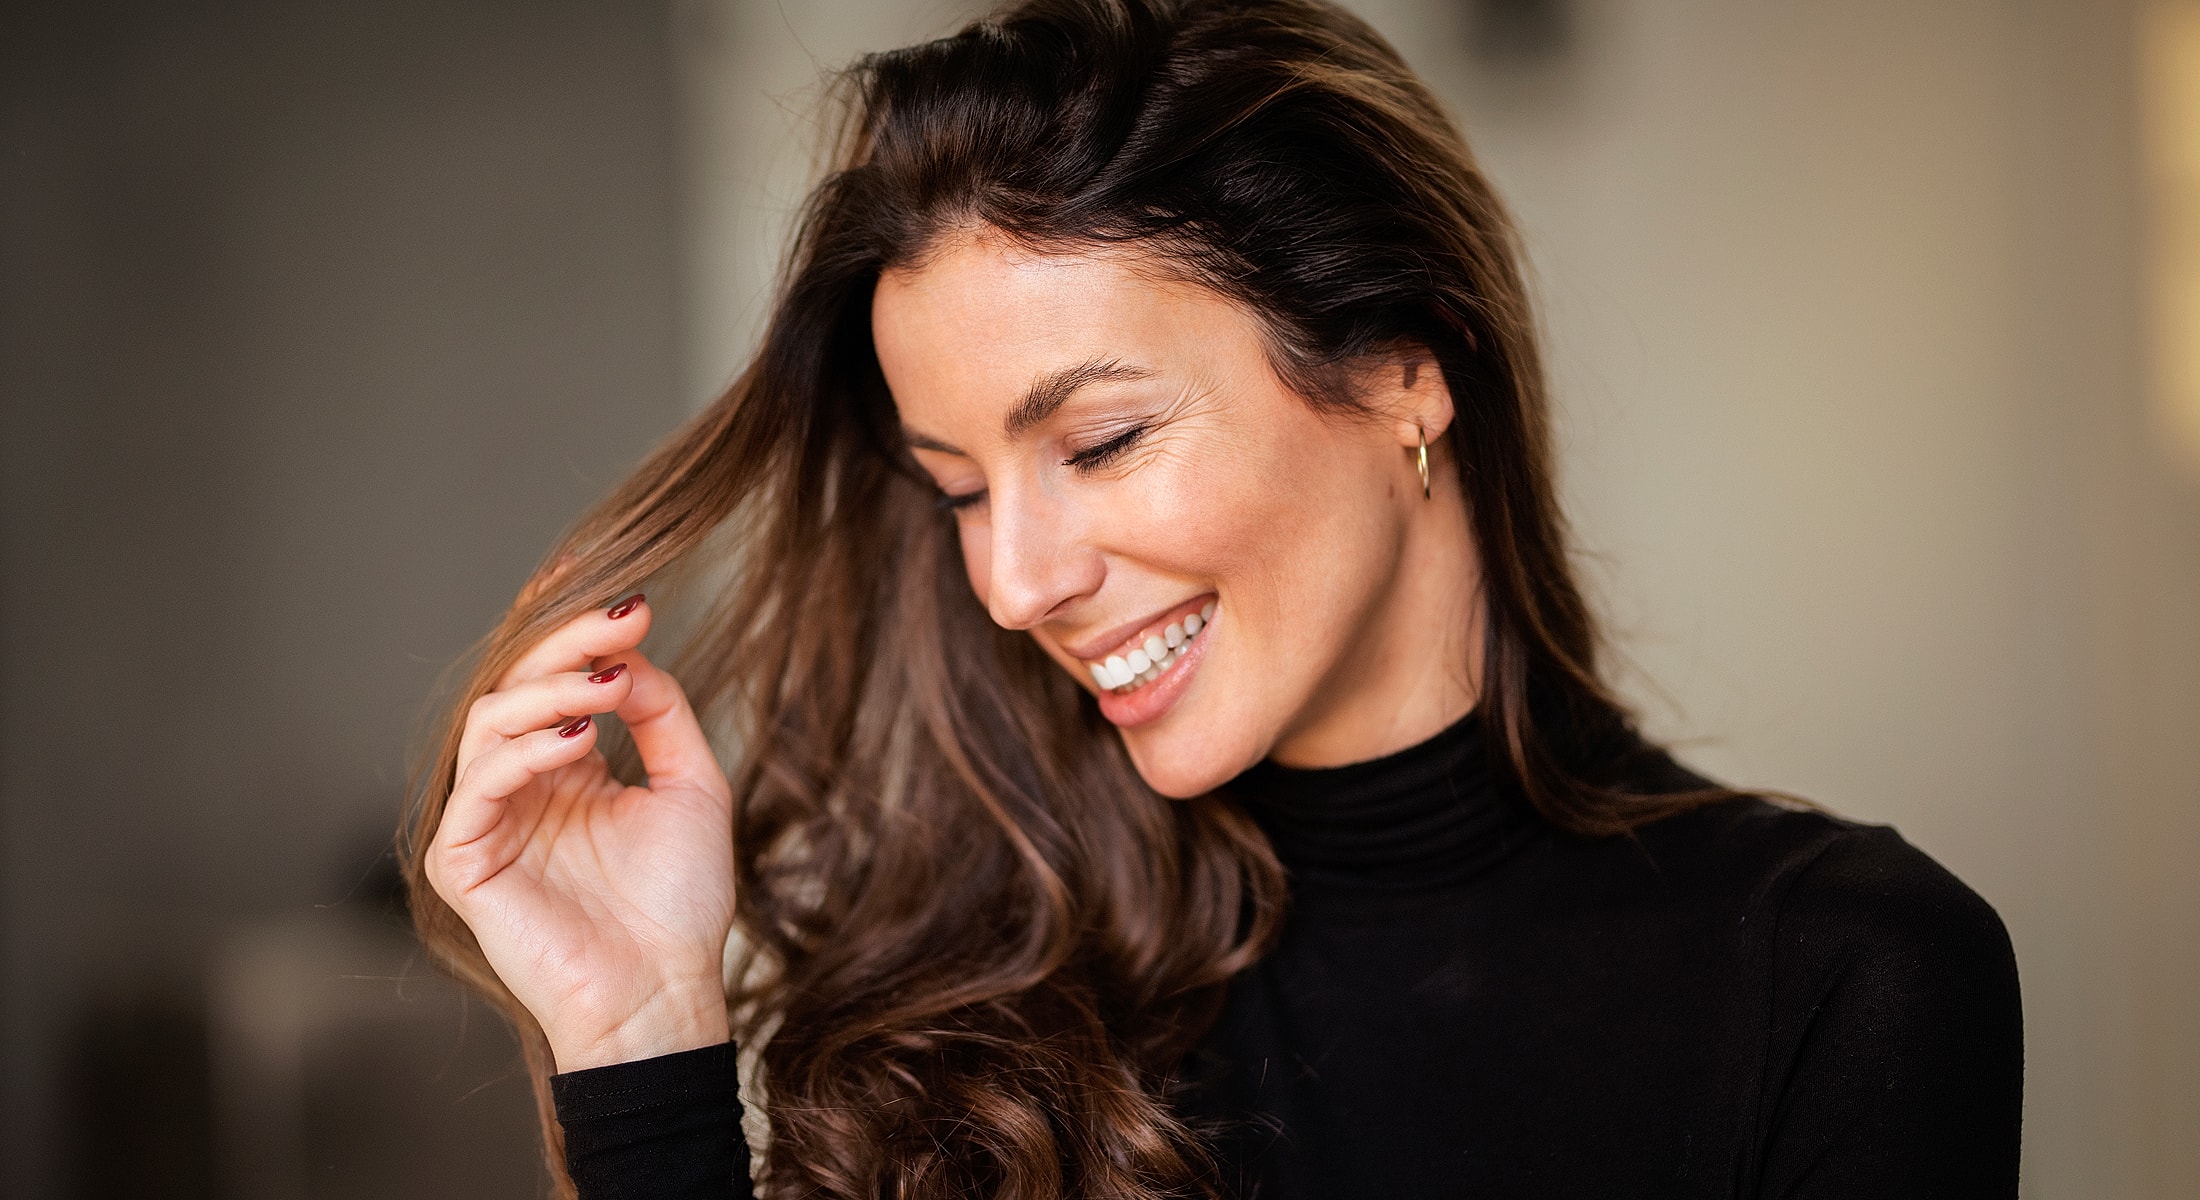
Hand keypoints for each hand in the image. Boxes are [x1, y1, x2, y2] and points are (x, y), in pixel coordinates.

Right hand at [424, 594, 735, 1070]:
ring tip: (608, 682)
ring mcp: (486, 820)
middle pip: (518, 686)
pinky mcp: (462, 861)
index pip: (551, 679)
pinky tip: (578, 740)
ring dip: (549, 691)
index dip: (571, 627)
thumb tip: (630, 653)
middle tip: (624, 619)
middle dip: (569, 643)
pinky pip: (478, 787)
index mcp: (565, 767)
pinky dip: (525, 752)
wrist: (666, 989)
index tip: (623, 591)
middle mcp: (520, 786)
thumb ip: (661, 712)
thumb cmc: (680, 903)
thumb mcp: (691, 785)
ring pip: (489, 723)